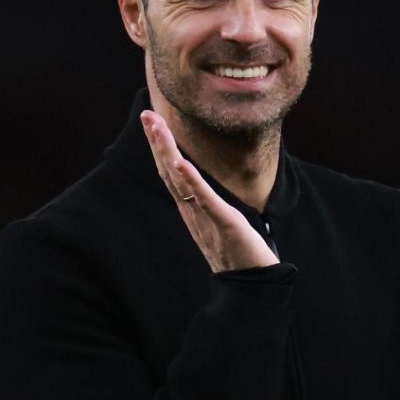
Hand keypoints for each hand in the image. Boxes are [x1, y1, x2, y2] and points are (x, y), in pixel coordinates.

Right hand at [140, 110, 278, 272]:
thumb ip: (206, 203)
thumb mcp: (218, 221)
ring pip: (181, 181)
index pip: (171, 172)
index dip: (160, 146)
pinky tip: (182, 163)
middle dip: (158, 141)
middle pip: (169, 171)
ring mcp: (205, 218)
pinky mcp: (225, 224)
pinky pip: (205, 200)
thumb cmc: (238, 253)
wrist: (252, 286)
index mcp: (192, 208)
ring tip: (158, 127)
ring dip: (168, 152)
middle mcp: (193, 212)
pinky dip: (192, 181)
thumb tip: (198, 184)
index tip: (152, 119)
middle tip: (147, 113)